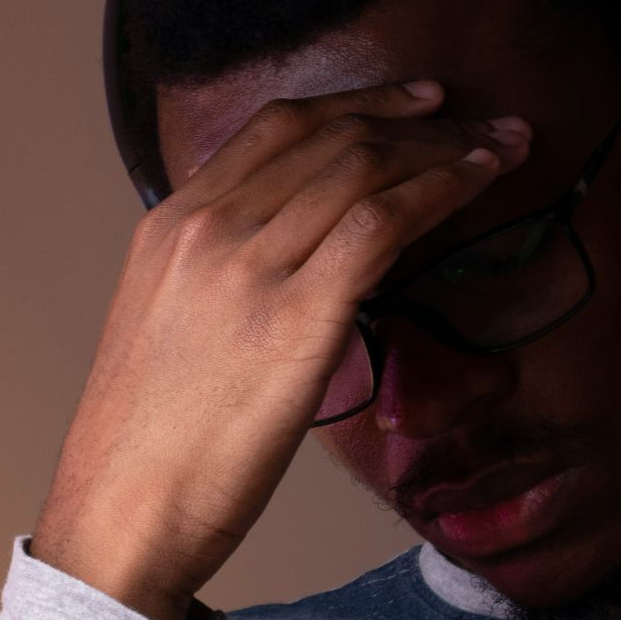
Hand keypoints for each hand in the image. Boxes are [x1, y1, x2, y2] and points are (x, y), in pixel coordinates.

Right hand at [31, 80, 531, 619]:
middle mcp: (206, 229)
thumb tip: (293, 275)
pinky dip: (440, 191)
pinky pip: (381, 223)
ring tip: (500, 149)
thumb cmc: (149, 451)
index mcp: (169, 227)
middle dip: (418, 121)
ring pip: (362, 168)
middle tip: (481, 123)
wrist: (120, 516)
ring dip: (444, 149)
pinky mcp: (295, 317)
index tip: (412, 105)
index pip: (275, 129)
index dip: (356, 104)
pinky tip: (478, 187)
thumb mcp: (169, 335)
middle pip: (329, 137)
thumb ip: (221, 283)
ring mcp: (248, 267)